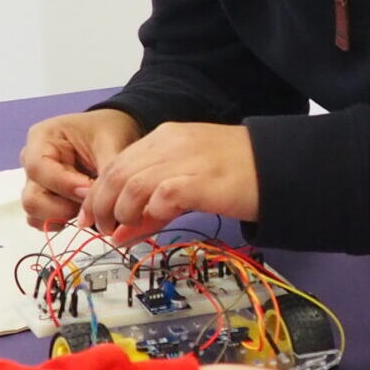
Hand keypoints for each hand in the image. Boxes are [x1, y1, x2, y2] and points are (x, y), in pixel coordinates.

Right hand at [21, 108, 142, 228]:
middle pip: (32, 198)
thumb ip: (106, 171)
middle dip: (63, 207)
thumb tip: (101, 203)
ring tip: (89, 205)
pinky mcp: (44, 199)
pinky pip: (41, 220)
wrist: (111, 135)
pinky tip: (82, 212)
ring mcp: (35, 183)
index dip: (65, 185)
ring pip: (35, 213)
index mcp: (42, 138)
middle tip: (91, 202)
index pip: (39, 168)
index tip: (90, 190)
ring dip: (63, 216)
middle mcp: (32, 162)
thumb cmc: (107, 131)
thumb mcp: (110, 143)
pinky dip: (62, 222)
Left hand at [86, 122, 257, 242]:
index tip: (91, 217)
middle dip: (100, 205)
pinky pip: (161, 195)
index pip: (117, 163)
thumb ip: (154, 203)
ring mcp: (185, 159)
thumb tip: (121, 232)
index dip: (98, 192)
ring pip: (132, 184)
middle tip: (99, 229)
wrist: (279, 166)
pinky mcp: (200, 180)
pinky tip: (152, 223)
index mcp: (165, 137)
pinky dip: (149, 213)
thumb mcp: (188, 182)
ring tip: (123, 230)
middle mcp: (170, 143)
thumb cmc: (237, 176)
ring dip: (120, 211)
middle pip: (117, 173)